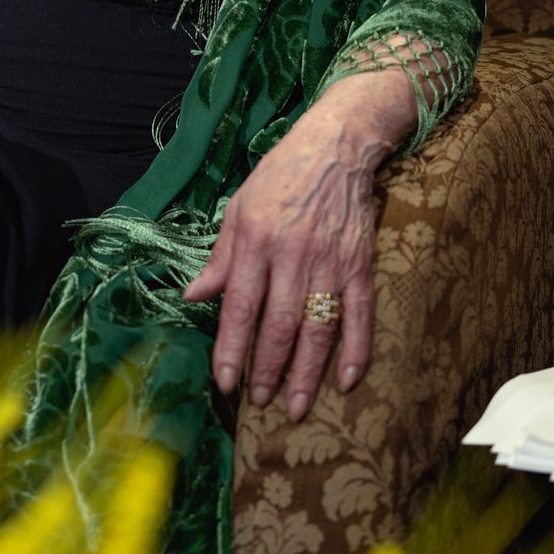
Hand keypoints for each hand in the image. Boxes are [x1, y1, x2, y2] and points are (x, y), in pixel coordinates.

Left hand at [183, 70, 413, 420]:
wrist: (334, 146)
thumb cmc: (278, 176)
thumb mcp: (238, 208)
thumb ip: (220, 257)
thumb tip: (193, 297)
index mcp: (255, 240)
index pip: (240, 305)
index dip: (232, 348)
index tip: (225, 383)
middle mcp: (292, 254)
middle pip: (280, 324)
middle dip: (268, 370)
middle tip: (258, 403)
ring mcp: (330, 261)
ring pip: (319, 328)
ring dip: (308, 373)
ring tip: (297, 407)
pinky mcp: (360, 263)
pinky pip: (360, 314)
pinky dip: (356, 350)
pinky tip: (347, 381)